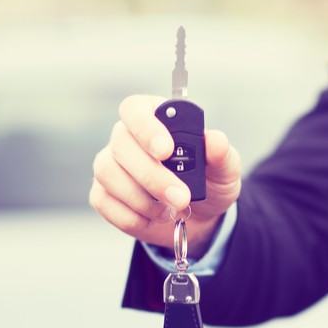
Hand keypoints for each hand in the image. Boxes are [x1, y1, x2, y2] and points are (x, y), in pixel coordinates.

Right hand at [90, 94, 242, 254]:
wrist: (199, 218)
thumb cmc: (209, 183)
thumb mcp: (225, 170)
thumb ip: (222, 154)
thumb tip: (214, 140)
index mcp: (155, 118)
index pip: (134, 109)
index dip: (146, 127)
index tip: (166, 150)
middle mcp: (126, 138)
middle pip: (121, 144)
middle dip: (151, 175)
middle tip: (181, 197)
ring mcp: (110, 165)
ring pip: (108, 173)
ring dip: (142, 198)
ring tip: (170, 210)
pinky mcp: (102, 194)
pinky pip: (105, 203)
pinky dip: (133, 217)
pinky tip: (153, 218)